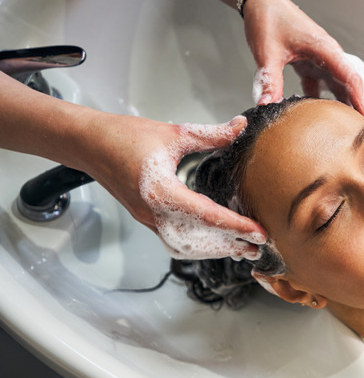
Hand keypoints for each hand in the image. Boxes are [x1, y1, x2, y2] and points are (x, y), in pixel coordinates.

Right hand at [79, 113, 265, 259]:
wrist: (89, 144)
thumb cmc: (125, 137)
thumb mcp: (174, 133)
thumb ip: (211, 134)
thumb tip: (240, 126)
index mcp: (162, 192)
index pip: (207, 217)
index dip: (237, 227)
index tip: (259, 233)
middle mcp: (154, 212)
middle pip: (197, 241)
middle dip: (229, 247)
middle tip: (257, 248)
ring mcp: (148, 219)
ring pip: (184, 247)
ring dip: (213, 251)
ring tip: (240, 249)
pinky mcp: (146, 219)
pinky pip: (173, 242)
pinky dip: (196, 247)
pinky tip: (213, 243)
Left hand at [242, 0, 363, 123]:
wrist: (261, 2)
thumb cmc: (269, 18)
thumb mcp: (267, 51)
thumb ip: (268, 79)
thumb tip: (266, 106)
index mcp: (326, 50)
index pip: (352, 79)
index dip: (363, 102)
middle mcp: (330, 56)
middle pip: (354, 86)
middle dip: (361, 109)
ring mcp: (322, 61)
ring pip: (342, 88)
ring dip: (345, 106)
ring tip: (347, 131)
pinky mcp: (312, 64)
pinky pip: (325, 87)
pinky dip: (325, 102)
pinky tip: (319, 119)